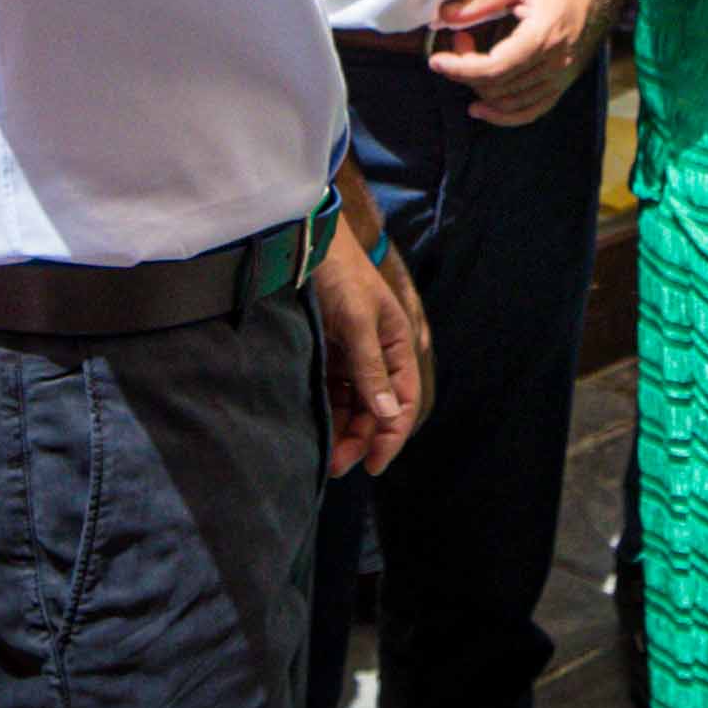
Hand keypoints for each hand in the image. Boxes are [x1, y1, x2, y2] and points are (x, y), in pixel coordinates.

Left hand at [311, 225, 428, 477]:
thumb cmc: (340, 273)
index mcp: (397, 346)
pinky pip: (332, 392)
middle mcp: (378, 355)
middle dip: (361, 440)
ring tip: (324, 455)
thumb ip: (371, 368)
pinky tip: (314, 428)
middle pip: (377, 410)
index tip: (373, 466)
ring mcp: (352, 356)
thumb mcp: (357, 321)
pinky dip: (328, 412)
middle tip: (336, 466)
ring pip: (353, 406)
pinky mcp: (328, 353)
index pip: (403, 402)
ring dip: (344, 431)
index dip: (391, 436)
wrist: (304, 241)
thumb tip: (389, 415)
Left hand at [428, 0, 611, 128]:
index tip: (436, 60)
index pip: (494, 68)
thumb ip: (480, 0)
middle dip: (466, 70)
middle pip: (498, 86)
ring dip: (480, 88)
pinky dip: (505, 115)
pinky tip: (482, 107)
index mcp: (544, 36)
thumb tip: (443, 17)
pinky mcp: (565, 82)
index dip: (460, 68)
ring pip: (510, 102)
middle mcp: (556, 64)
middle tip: (458, 40)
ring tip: (468, 59)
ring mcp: (563, 77)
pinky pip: (532, 110)